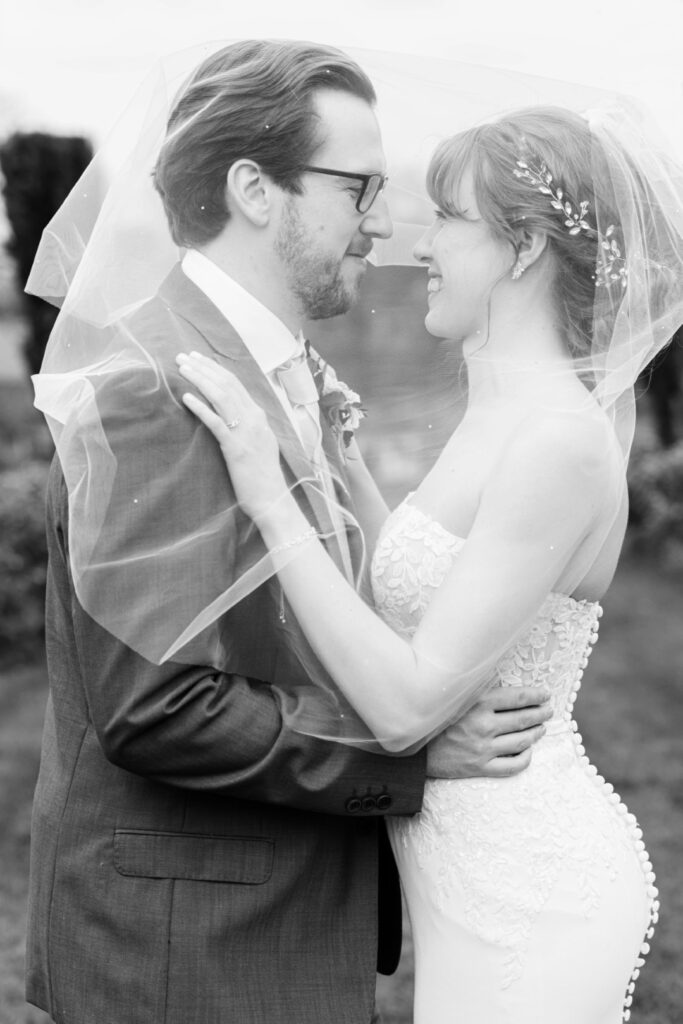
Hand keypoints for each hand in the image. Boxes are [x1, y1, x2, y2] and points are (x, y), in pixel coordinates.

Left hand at [177, 351, 286, 521]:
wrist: (273, 499)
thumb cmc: (263, 476)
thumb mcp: (260, 444)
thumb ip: (249, 427)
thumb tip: (235, 416)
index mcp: (259, 416)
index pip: (235, 383)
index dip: (215, 368)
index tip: (197, 359)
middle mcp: (254, 419)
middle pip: (226, 384)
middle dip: (203, 367)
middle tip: (182, 356)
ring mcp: (246, 432)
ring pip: (221, 396)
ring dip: (199, 379)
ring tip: (181, 369)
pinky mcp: (235, 448)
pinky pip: (216, 422)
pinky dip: (200, 407)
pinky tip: (186, 397)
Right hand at [426, 685, 552, 779]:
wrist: (416, 749)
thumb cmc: (438, 718)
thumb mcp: (457, 697)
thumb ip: (480, 687)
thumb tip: (503, 679)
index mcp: (478, 703)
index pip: (517, 698)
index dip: (536, 696)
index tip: (545, 695)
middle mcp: (483, 726)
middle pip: (523, 719)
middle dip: (540, 714)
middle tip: (548, 711)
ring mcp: (483, 749)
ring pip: (522, 741)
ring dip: (536, 733)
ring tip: (541, 728)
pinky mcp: (481, 767)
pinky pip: (513, 765)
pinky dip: (525, 757)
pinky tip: (528, 750)